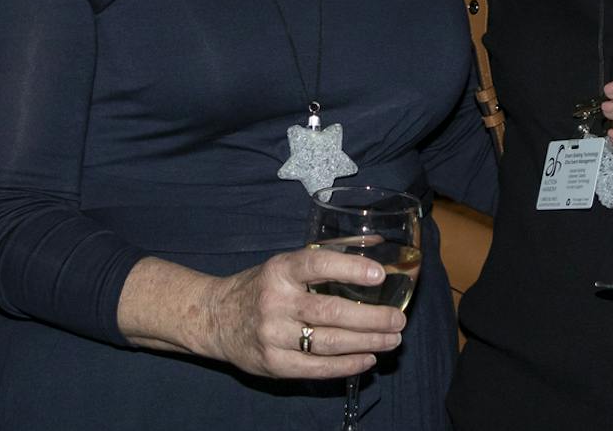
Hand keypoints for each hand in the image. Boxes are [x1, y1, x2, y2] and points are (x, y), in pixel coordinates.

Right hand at [200, 246, 406, 379]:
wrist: (214, 318)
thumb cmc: (261, 287)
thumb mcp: (287, 263)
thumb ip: (331, 253)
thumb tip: (377, 243)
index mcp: (280, 270)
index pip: (317, 265)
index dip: (351, 268)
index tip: (380, 275)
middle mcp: (275, 302)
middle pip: (331, 311)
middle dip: (371, 318)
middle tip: (398, 320)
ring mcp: (273, 335)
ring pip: (328, 342)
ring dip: (367, 343)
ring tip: (392, 340)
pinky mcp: (273, 364)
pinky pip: (316, 368)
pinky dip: (347, 365)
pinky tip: (368, 359)